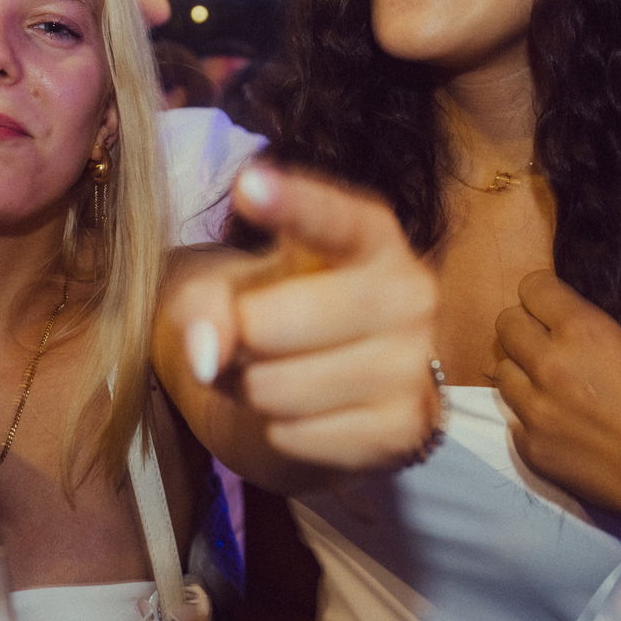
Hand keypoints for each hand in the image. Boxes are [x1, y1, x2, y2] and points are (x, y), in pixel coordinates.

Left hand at [163, 163, 439, 473]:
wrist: (321, 380)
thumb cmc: (272, 307)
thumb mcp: (226, 284)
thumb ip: (205, 301)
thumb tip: (207, 353)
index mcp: (370, 235)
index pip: (333, 218)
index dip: (292, 204)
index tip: (246, 186)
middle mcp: (409, 291)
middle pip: (275, 322)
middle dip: (237, 338)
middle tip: (245, 334)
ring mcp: (415, 362)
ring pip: (278, 387)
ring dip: (249, 389)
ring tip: (268, 371)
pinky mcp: (406, 427)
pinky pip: (296, 435)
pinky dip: (278, 430)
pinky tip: (301, 410)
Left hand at [495, 270, 620, 531]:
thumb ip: (614, 325)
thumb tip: (592, 313)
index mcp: (583, 333)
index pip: (532, 287)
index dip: (543, 292)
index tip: (552, 302)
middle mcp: (548, 366)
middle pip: (506, 324)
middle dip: (526, 324)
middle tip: (549, 339)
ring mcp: (533, 409)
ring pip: (502, 369)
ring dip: (523, 369)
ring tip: (553, 382)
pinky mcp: (528, 446)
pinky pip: (513, 415)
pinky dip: (530, 412)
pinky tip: (561, 420)